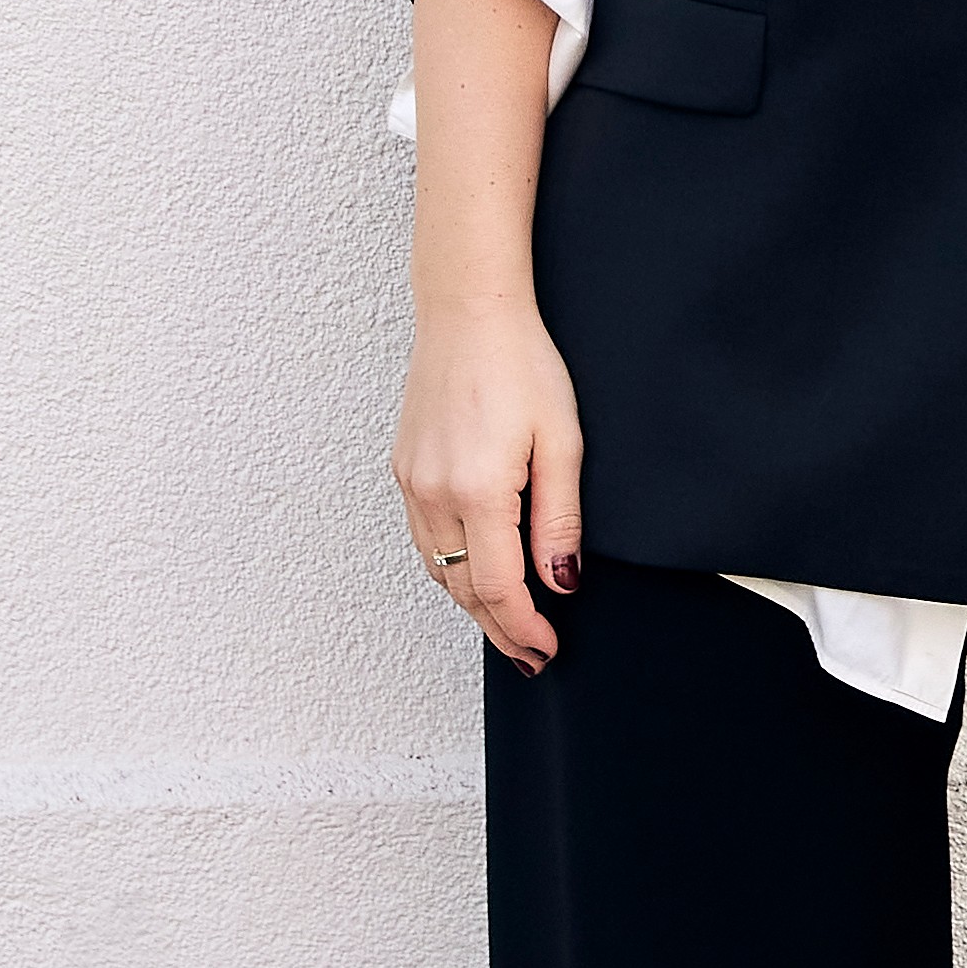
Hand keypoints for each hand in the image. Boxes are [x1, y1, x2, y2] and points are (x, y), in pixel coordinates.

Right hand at [393, 296, 583, 671]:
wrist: (470, 314)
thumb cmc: (523, 366)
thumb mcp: (562, 443)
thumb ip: (559, 521)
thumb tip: (561, 583)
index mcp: (478, 492)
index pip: (498, 588)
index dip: (524, 628)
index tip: (547, 649)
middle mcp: (434, 495)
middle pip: (463, 589)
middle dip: (498, 628)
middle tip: (530, 654)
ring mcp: (412, 483)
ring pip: (437, 570)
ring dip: (471, 603)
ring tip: (507, 625)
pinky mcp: (404, 470)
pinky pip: (422, 540)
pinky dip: (448, 568)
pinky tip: (472, 574)